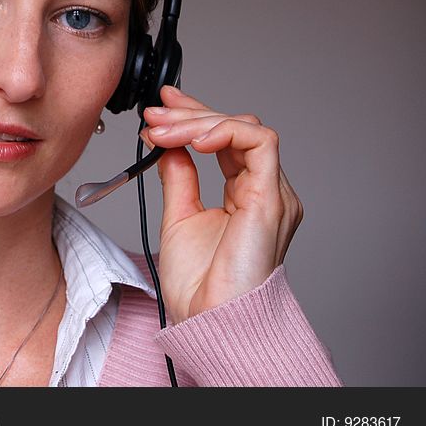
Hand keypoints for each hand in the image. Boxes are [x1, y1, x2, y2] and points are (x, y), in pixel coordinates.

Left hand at [141, 85, 302, 323]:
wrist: (211, 321)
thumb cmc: (200, 286)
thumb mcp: (179, 217)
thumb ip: (179, 178)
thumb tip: (169, 145)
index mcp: (244, 195)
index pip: (224, 139)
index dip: (195, 115)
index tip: (161, 104)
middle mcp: (263, 190)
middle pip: (233, 129)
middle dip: (189, 114)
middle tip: (153, 114)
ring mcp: (272, 193)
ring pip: (245, 129)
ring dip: (198, 122)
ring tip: (161, 130)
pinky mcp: (273, 197)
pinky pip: (260, 144)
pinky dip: (225, 132)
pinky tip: (192, 140)